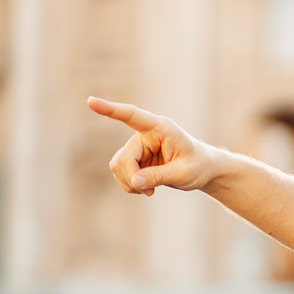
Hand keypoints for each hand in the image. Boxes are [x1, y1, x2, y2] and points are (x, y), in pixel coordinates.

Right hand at [89, 96, 216, 195]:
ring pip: (118, 166)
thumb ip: (160, 176)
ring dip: (130, 183)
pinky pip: (120, 174)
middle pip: (123, 157)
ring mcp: (137, 147)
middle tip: (150, 192)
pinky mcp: (134, 159)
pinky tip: (147, 189)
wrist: (202, 170)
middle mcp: (145, 134)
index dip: (111, 110)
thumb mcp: (184, 173)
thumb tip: (134, 182)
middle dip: (131, 177)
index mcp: (160, 128)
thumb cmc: (198, 166)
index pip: (132, 116)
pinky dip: (130, 185)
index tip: (91, 102)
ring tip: (151, 191)